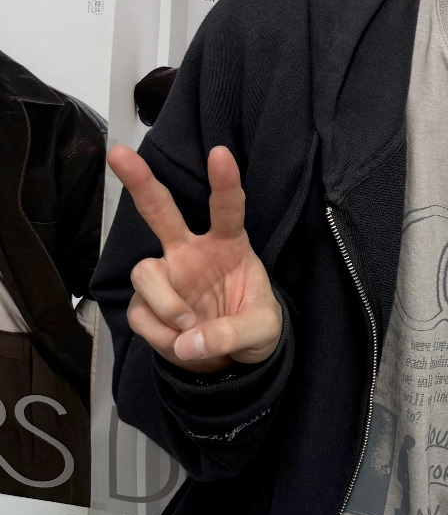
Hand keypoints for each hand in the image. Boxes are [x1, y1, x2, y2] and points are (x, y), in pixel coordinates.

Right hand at [109, 144, 282, 374]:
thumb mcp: (261, 332)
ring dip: (166, 304)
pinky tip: (179, 342)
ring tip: (188, 327)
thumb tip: (188, 342)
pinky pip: (140, 313)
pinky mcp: (145, 303)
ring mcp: (166, 274)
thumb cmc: (252, 328)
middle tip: (119, 153)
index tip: (220, 152)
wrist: (229, 361)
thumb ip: (233, 333)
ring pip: (145, 271)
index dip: (224, 181)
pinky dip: (159, 334)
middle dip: (140, 181)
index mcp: (229, 244)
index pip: (227, 209)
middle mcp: (191, 251)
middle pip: (161, 209)